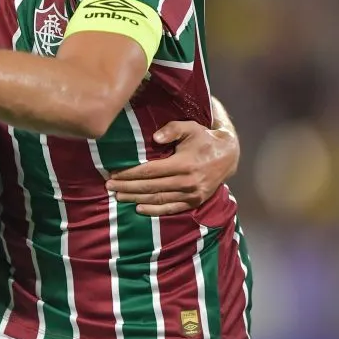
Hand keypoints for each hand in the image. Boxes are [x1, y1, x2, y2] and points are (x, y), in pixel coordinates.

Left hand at [105, 120, 238, 215]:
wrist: (229, 156)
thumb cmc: (204, 138)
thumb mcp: (190, 127)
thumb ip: (172, 129)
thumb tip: (155, 138)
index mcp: (184, 164)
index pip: (150, 171)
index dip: (131, 174)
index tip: (114, 174)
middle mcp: (187, 182)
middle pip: (151, 187)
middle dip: (128, 187)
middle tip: (109, 186)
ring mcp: (192, 194)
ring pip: (159, 199)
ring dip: (136, 199)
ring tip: (118, 197)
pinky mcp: (195, 202)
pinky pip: (172, 208)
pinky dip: (155, 210)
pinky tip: (139, 209)